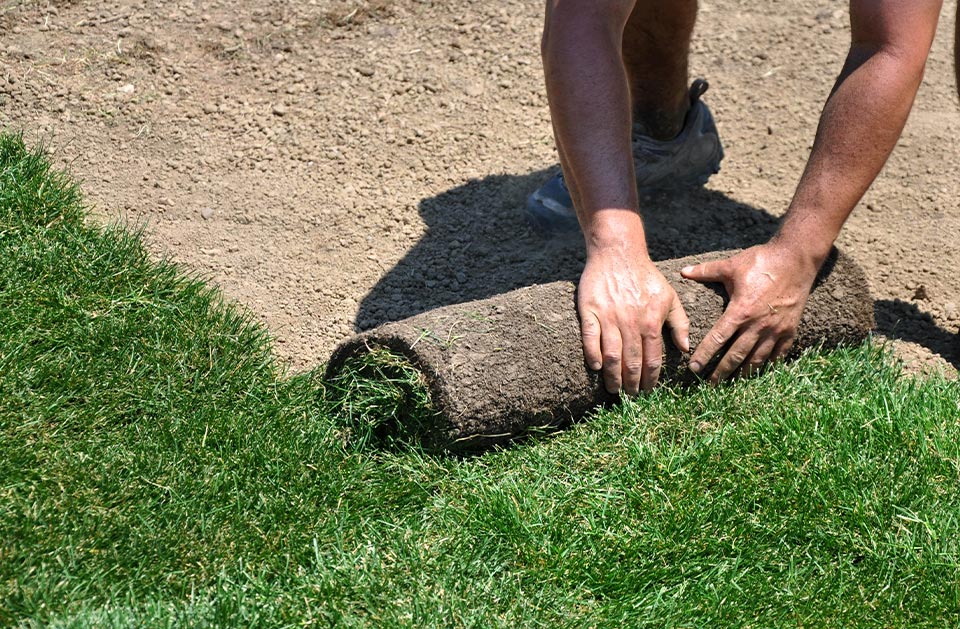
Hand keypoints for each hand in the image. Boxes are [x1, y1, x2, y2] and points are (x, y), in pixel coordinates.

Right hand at [578, 249, 690, 395]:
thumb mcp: (670, 296)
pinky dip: (593, 354)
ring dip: (613, 376)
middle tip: (631, 397)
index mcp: (651, 321)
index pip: (652, 358)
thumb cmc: (646, 275)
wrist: (618, 252)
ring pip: (612, 355)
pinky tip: (596, 367)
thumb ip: (680, 323)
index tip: (648, 391)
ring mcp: (609, 317)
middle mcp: (631, 322)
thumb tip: (685, 349)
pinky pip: (590, 338)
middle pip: (632, 362)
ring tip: (614, 389)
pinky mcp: (590, 310)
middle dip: (632, 384)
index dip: (650, 379)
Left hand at [680, 243, 820, 383]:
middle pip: (736, 355)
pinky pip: (778, 354)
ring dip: (743, 373)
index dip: (705, 355)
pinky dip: (768, 366)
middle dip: (721, 372)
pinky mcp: (790, 330)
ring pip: (757, 359)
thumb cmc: (761, 260)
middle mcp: (758, 324)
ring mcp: (776, 329)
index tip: (693, 368)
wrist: (797, 258)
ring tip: (731, 384)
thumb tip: (682, 272)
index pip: (718, 339)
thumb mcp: (731, 265)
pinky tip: (758, 373)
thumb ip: (706, 271)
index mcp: (740, 311)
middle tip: (709, 385)